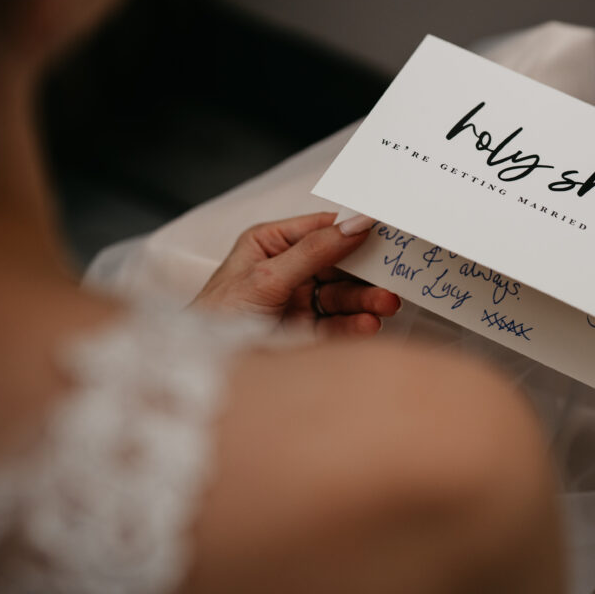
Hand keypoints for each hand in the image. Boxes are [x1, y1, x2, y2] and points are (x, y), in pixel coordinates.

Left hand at [192, 211, 401, 335]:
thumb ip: (314, 251)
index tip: (385, 230)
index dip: (353, 229)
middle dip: (364, 273)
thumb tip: (354, 223)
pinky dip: (355, 324)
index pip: (321, 228)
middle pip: (338, 264)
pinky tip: (368, 325)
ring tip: (386, 305)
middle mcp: (286, 269)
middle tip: (390, 278)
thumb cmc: (217, 316)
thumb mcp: (266, 277)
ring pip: (341, 296)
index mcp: (270, 243)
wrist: (204, 370)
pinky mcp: (304, 332)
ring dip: (365, 301)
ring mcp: (297, 301)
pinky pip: (337, 324)